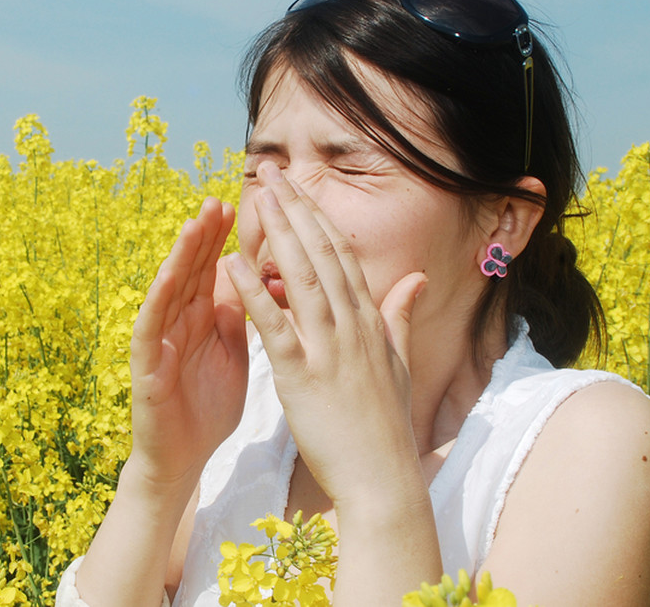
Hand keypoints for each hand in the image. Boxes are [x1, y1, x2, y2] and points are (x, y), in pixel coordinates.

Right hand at [127, 197, 248, 489]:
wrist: (184, 459)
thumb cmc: (208, 407)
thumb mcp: (232, 353)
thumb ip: (237, 316)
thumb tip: (252, 276)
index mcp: (203, 318)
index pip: (214, 268)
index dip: (226, 238)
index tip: (246, 205)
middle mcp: (178, 322)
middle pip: (191, 270)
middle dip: (204, 235)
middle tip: (219, 199)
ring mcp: (159, 340)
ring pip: (169, 289)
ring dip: (181, 256)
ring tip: (194, 224)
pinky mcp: (146, 366)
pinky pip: (150, 327)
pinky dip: (159, 300)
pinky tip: (169, 277)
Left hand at [225, 162, 426, 507]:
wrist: (383, 478)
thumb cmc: (384, 426)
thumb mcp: (396, 363)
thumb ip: (399, 316)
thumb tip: (416, 279)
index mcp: (369, 321)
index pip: (342, 255)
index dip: (317, 217)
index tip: (298, 188)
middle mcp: (352, 326)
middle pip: (321, 253)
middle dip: (296, 209)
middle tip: (272, 172)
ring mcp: (329, 348)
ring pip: (301, 277)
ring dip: (278, 234)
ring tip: (257, 198)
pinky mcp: (302, 375)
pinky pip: (274, 325)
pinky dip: (253, 292)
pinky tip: (232, 264)